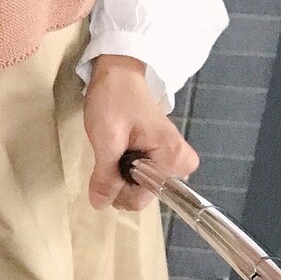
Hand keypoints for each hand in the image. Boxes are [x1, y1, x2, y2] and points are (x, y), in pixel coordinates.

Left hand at [83, 55, 198, 210]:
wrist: (119, 74)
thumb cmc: (115, 100)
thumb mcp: (106, 138)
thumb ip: (105, 175)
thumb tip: (100, 205)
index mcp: (174, 159)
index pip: (142, 198)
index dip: (119, 186)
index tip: (112, 160)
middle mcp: (180, 164)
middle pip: (142, 194)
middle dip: (119, 179)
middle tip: (112, 150)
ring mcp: (172, 161)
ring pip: (139, 187)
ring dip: (119, 173)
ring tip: (116, 146)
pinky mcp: (162, 158)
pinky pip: (140, 177)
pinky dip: (123, 168)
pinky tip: (119, 149)